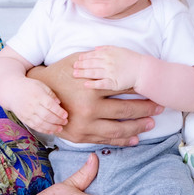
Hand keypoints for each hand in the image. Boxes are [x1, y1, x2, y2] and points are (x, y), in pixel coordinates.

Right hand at [9, 78, 67, 134]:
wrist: (12, 91)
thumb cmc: (29, 87)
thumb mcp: (41, 85)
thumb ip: (51, 94)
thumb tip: (59, 103)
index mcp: (37, 96)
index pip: (50, 105)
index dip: (59, 112)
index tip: (65, 115)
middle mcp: (32, 105)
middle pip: (47, 116)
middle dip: (57, 120)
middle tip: (65, 122)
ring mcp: (27, 113)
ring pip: (41, 123)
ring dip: (52, 128)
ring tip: (60, 128)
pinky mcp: (24, 119)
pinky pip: (35, 127)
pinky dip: (44, 130)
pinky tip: (51, 131)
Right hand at [30, 55, 159, 146]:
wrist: (34, 96)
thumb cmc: (57, 74)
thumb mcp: (75, 61)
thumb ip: (97, 59)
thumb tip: (119, 54)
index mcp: (91, 87)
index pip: (123, 88)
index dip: (142, 89)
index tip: (155, 89)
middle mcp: (89, 108)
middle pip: (125, 110)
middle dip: (146, 109)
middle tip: (160, 108)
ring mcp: (84, 125)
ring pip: (118, 129)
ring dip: (138, 127)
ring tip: (151, 124)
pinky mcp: (80, 136)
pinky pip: (106, 140)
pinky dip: (122, 140)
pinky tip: (134, 138)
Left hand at [73, 45, 141, 91]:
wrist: (142, 70)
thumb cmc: (131, 59)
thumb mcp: (119, 49)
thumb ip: (106, 48)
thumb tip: (95, 48)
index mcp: (109, 54)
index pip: (93, 55)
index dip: (84, 58)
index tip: (77, 60)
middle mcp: (108, 62)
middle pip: (91, 63)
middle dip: (81, 65)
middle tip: (73, 68)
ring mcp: (110, 72)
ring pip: (93, 72)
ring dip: (83, 73)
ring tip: (75, 74)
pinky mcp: (114, 82)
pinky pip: (101, 83)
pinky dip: (93, 84)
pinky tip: (85, 84)